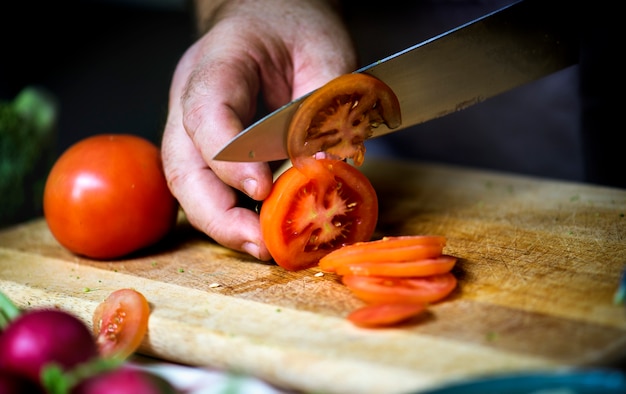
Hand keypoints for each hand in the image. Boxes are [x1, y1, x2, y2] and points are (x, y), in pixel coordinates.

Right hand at [161, 0, 356, 259]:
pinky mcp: (208, 150)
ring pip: (190, 187)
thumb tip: (328, 166)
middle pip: (183, 168)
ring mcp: (194, 128)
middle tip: (261, 244)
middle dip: (219, 215)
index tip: (263, 190)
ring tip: (265, 247)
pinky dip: (233, 216)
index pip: (206, 115)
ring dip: (224, 225)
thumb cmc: (294, 26)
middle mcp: (192, 100)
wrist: (270, 18)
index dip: (230, 160)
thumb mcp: (325, 50)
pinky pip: (210, 189)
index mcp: (216, 64)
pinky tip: (262, 231)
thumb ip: (326, 106)